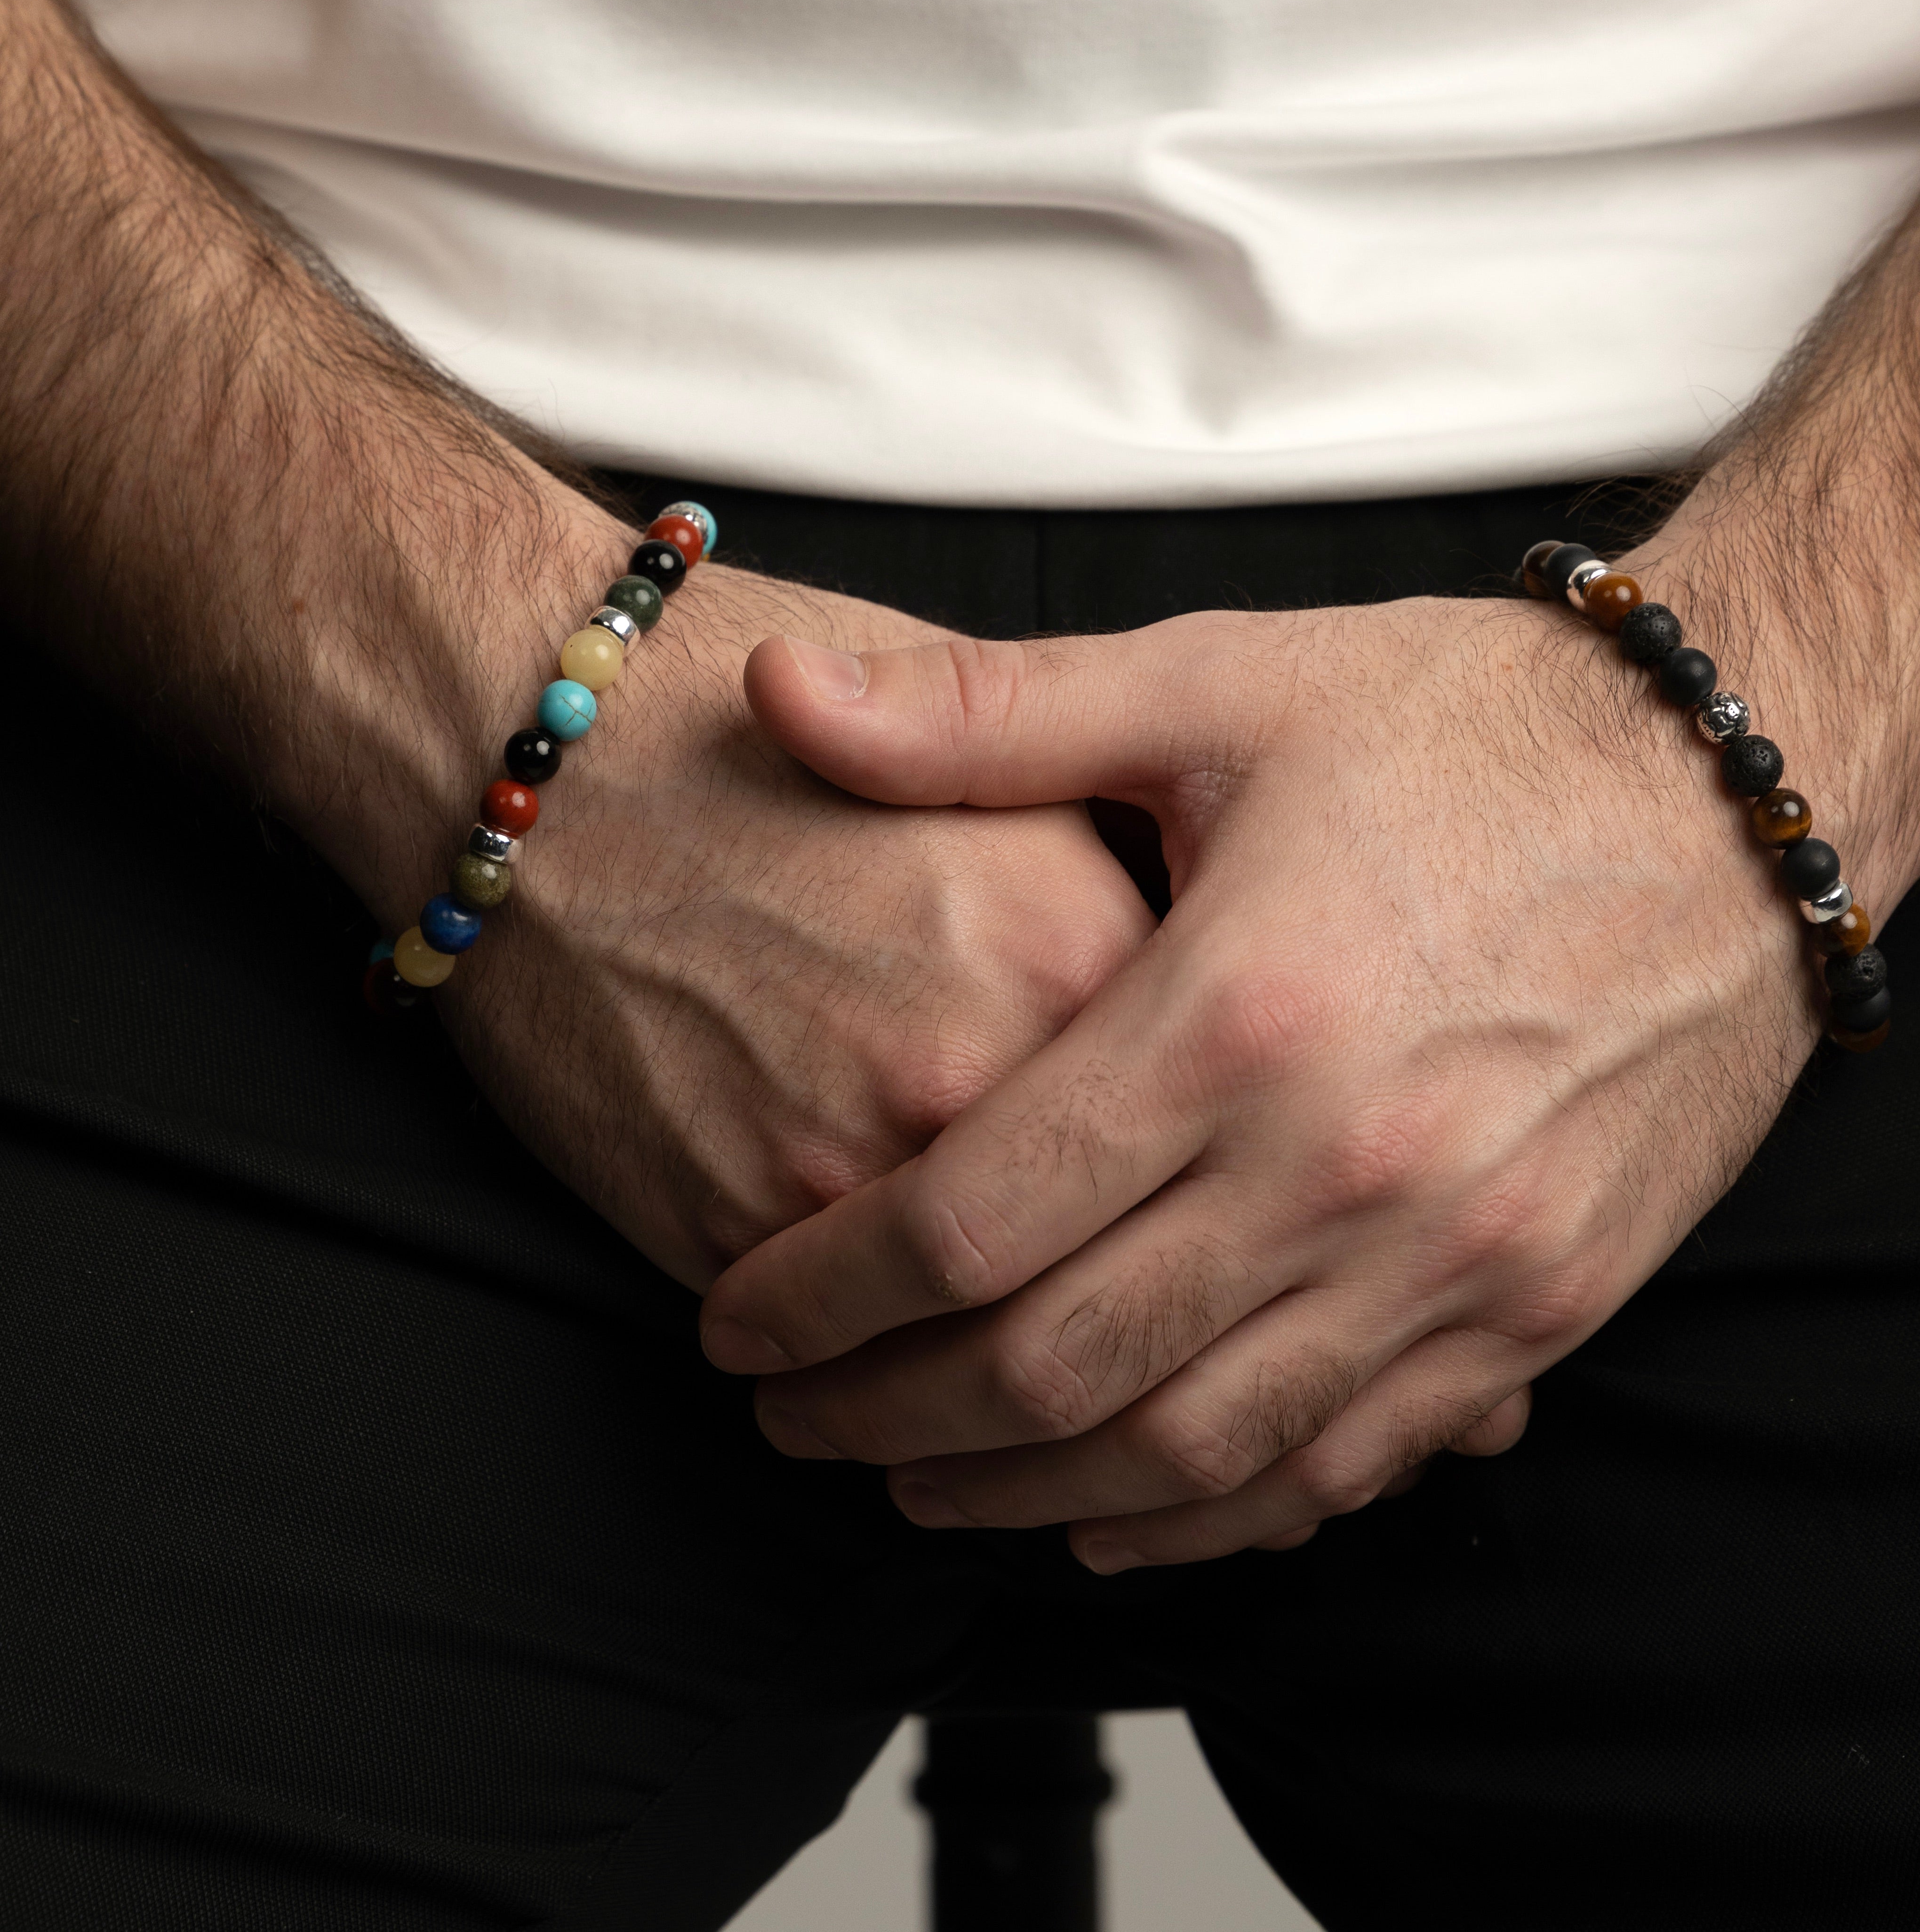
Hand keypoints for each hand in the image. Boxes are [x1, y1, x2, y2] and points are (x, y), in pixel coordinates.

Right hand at [391, 529, 1158, 1293]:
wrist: (548, 761)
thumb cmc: (765, 745)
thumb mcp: (991, 773)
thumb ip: (1110, 905)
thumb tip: (1192, 1018)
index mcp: (1080, 959)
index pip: (1195, 1122)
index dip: (1184, 1153)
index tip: (1171, 1172)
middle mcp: (980, 1079)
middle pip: (1096, 1246)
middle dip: (1103, 1281)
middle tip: (1095, 1283)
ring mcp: (849, 1168)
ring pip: (969, 1330)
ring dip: (980, 1350)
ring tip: (974, 1333)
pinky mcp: (730, 1232)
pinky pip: (834, 1336)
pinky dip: (855, 1337)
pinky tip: (850, 1305)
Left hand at [702, 590, 1830, 1568]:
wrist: (1740, 788)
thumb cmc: (1473, 727)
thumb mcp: (1218, 685)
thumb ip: (982, 719)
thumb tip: (777, 700)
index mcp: (1237, 1011)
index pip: (966, 1219)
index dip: (822, 1296)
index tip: (741, 1326)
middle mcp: (1341, 1164)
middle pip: (1055, 1366)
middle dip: (889, 1418)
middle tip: (794, 1421)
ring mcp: (1454, 1258)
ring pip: (1191, 1452)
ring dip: (1025, 1494)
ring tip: (917, 1485)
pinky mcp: (1540, 1304)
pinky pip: (1346, 1465)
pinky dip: (1213, 1516)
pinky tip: (1119, 1513)